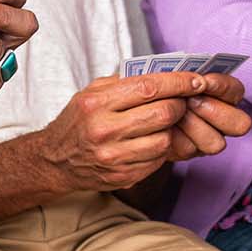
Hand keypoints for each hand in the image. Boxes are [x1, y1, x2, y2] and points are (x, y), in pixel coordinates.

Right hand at [41, 72, 249, 190]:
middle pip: (163, 114)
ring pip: (165, 139)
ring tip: (164, 124)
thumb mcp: (91, 93)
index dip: (179, 83)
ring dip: (172, 130)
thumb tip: (164, 74)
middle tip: (180, 103)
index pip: (149, 87)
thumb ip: (123, 83)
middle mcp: (104, 130)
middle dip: (179, 106)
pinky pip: (158, 160)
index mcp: (96, 104)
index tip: (197, 80)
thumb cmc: (77, 122)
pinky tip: (152, 141)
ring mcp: (114, 156)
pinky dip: (161, 149)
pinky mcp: (123, 176)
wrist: (55, 161)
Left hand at [163, 74, 251, 160]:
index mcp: (223, 95)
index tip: (204, 81)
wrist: (133, 108)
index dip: (222, 87)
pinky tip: (164, 127)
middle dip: (213, 110)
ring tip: (175, 114)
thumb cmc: (157, 86)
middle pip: (239, 123)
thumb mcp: (171, 74)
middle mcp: (221, 119)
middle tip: (190, 101)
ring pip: (216, 142)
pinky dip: (175, 138)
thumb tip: (193, 75)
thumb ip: (187, 75)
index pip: (236, 91)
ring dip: (193, 126)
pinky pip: (190, 150)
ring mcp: (208, 138)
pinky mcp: (189, 151)